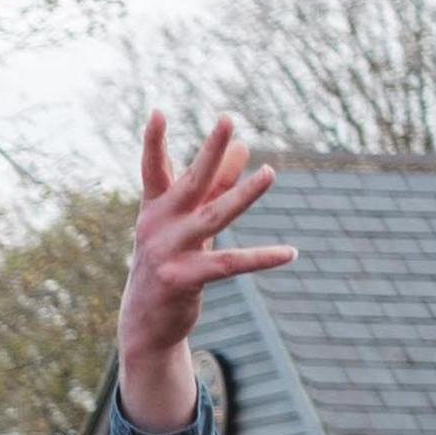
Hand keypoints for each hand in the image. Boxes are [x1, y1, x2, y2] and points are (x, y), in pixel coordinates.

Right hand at [117, 113, 292, 423]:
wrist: (146, 322)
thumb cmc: (170, 262)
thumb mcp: (189, 221)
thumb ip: (217, 184)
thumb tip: (242, 145)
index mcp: (156, 209)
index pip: (154, 170)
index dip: (154, 142)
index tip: (159, 113)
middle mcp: (158, 227)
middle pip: (189, 183)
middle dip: (208, 151)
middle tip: (226, 120)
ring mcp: (168, 252)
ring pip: (214, 218)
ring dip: (243, 194)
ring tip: (270, 172)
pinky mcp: (183, 279)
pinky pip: (229, 264)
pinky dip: (261, 258)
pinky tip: (290, 253)